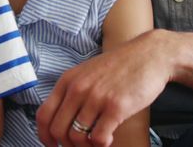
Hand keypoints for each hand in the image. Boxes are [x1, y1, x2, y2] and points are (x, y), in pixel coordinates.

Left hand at [37, 31, 171, 146]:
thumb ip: (73, 92)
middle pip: (58, 130)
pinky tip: (109, 139)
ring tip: (96, 143)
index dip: (45, 136)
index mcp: (67, 81)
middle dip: (67, 145)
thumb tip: (62, 120)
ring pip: (77, 137)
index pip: (43, 115)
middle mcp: (78, 89)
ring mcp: (96, 98)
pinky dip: (101, 145)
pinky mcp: (115, 107)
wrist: (149, 55)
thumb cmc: (120, 67)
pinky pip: (98, 138)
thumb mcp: (87, 73)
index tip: (52, 145)